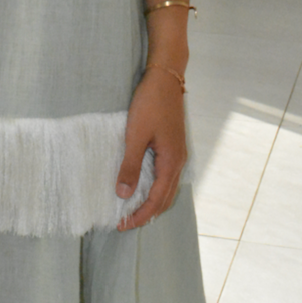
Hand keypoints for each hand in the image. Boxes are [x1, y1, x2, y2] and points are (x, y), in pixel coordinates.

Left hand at [115, 67, 187, 230]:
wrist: (165, 77)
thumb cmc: (150, 103)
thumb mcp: (135, 134)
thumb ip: (130, 165)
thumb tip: (124, 195)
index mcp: (171, 162)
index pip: (157, 200)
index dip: (140, 215)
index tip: (122, 225)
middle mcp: (178, 161)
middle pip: (166, 199)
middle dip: (147, 213)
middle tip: (126, 222)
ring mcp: (177, 154)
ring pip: (167, 188)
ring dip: (152, 202)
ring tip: (133, 209)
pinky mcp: (173, 146)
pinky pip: (166, 176)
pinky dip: (155, 188)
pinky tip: (142, 185)